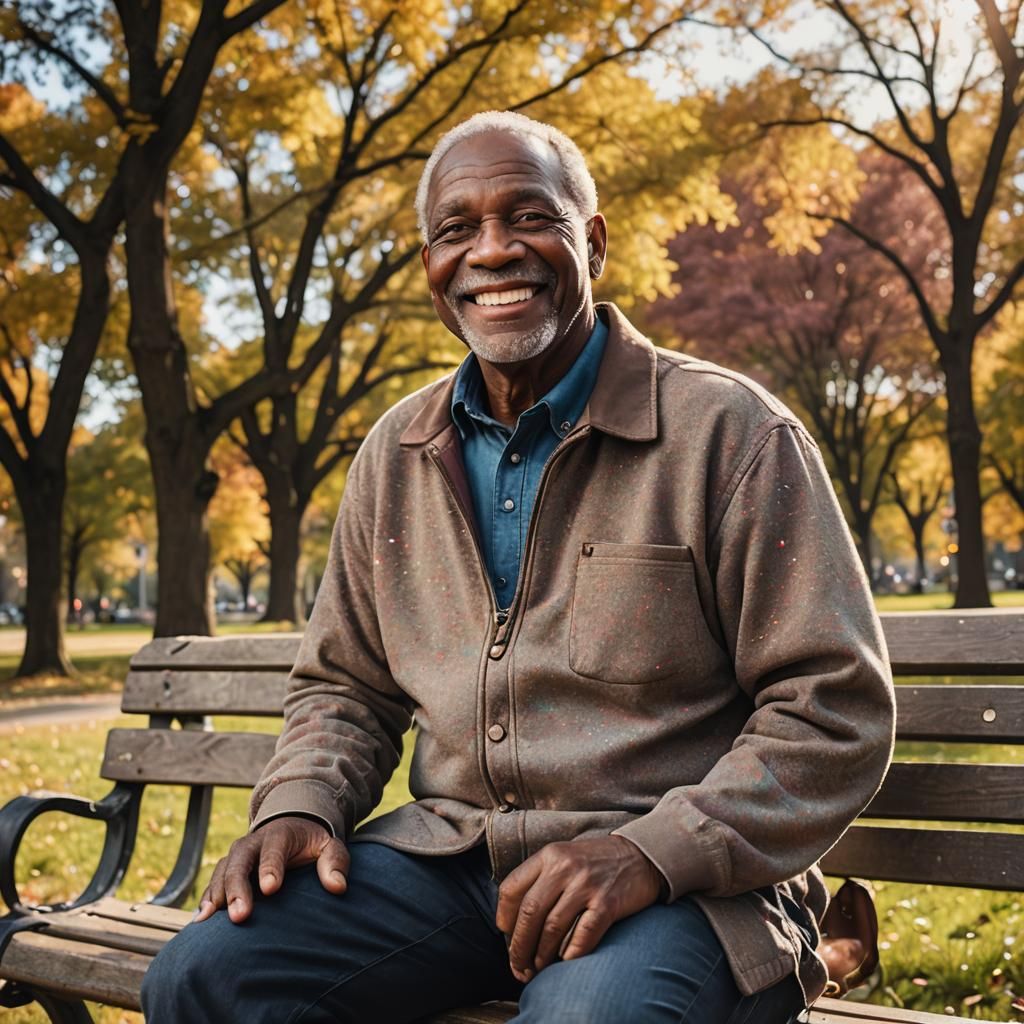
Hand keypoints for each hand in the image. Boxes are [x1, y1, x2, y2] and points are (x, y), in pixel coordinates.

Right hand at [194, 816, 349, 924]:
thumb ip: (335, 862)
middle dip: (238, 889)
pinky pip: (212, 884)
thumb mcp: (329, 847)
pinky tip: (200, 922)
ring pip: (221, 873)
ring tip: (209, 921)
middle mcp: (252, 844)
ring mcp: (236, 856)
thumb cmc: (311, 844)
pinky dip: (205, 900)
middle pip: (240, 863)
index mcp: (279, 835)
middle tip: (240, 915)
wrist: (289, 828)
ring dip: (215, 896)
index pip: (274, 850)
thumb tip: (338, 887)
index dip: (271, 867)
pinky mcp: (226, 870)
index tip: (271, 889)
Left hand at [495, 835, 664, 982]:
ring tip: (539, 968)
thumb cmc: (595, 863)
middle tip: (518, 966)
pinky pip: (583, 935)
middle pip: (530, 914)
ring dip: (542, 955)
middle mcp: (565, 867)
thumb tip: (513, 923)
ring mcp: (587, 885)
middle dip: (519, 947)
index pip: (511, 889)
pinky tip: (565, 962)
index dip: (504, 918)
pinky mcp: (608, 903)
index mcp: (549, 855)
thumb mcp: (563, 858)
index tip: (506, 935)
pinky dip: (571, 954)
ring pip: (553, 928)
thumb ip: (540, 880)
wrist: (640, 856)